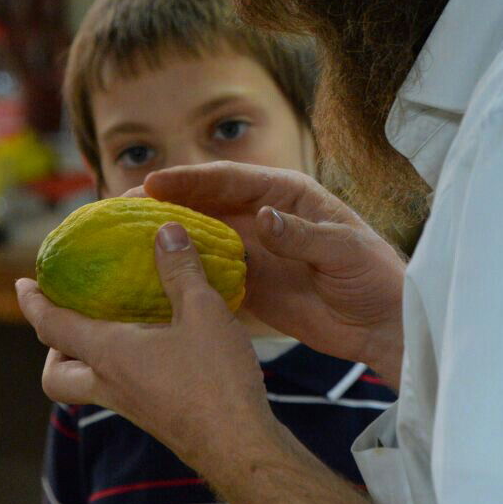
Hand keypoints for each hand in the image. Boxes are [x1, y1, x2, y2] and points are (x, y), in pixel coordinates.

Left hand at [17, 221, 279, 477]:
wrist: (238, 446)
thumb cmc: (215, 377)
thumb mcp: (204, 311)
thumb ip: (181, 270)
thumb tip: (165, 230)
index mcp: (109, 353)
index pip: (53, 326)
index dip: (33, 303)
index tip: (22, 283)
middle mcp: (110, 383)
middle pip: (56, 376)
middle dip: (52, 348)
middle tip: (70, 318)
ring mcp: (132, 406)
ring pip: (87, 387)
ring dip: (85, 361)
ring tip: (113, 328)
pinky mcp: (156, 417)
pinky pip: (119, 391)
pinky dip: (121, 369)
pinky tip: (156, 347)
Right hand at [143, 162, 405, 383]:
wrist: (386, 324)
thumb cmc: (375, 276)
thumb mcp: (344, 250)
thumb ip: (303, 234)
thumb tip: (263, 217)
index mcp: (285, 194)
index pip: (229, 180)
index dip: (189, 180)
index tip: (151, 184)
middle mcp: (262, 217)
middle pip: (203, 205)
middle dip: (162, 205)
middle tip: (116, 210)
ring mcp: (253, 252)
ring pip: (198, 239)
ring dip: (163, 239)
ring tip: (119, 245)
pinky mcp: (250, 286)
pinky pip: (207, 275)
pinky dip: (180, 275)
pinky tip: (146, 284)